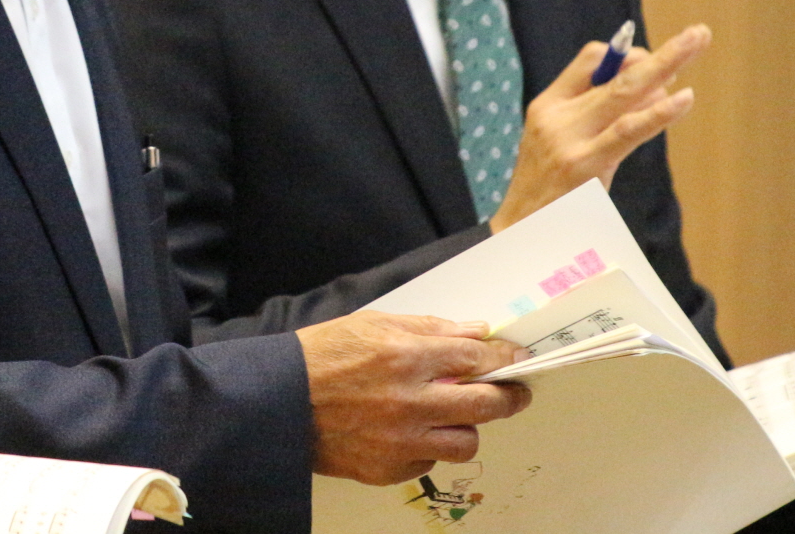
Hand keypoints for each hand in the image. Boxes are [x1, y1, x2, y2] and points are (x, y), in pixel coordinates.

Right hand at [296, 311, 530, 483]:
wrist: (278, 401)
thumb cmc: (321, 356)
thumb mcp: (372, 324)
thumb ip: (428, 328)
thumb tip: (475, 331)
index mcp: (406, 357)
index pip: (477, 359)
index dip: (505, 358)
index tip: (516, 358)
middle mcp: (410, 401)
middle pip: (486, 404)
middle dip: (510, 396)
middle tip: (515, 393)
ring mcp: (401, 440)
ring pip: (466, 442)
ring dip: (466, 426)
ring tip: (453, 415)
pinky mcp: (389, 469)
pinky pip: (430, 461)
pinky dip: (429, 446)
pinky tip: (411, 430)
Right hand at [487, 24, 709, 231]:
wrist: (519, 236)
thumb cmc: (552, 194)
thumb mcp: (565, 147)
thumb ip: (600, 118)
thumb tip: (654, 87)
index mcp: (547, 104)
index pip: (590, 59)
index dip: (629, 56)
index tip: (659, 65)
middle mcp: (555, 114)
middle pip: (615, 71)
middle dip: (664, 53)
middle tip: (700, 33)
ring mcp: (568, 138)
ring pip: (624, 93)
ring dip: (666, 65)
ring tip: (698, 44)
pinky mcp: (584, 165)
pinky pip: (626, 131)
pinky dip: (657, 113)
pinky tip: (683, 98)